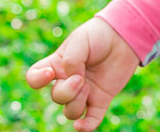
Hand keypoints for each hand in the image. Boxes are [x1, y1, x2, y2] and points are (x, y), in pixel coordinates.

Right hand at [25, 16, 140, 130]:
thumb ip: (71, 60)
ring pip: (70, 112)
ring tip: (88, 87)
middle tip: (81, 78)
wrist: (123, 38)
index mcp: (57, 65)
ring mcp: (84, 92)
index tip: (50, 74)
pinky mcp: (100, 100)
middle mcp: (67, 81)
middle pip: (56, 97)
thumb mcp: (80, 41)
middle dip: (66, 91)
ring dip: (76, 103)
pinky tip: (82, 126)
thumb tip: (73, 80)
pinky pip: (90, 120)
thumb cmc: (98, 36)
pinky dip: (85, 126)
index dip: (37, 80)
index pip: (35, 78)